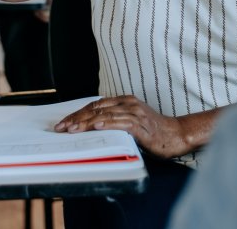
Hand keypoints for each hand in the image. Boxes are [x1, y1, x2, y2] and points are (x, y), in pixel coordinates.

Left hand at [55, 95, 189, 158]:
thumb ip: (114, 121)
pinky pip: (121, 123)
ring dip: (86, 123)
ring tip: (72, 129)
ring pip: (105, 116)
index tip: (64, 122)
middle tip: (61, 127)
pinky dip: (108, 124)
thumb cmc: (152, 131)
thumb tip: (90, 128)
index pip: (95, 105)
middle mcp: (128, 104)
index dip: (78, 113)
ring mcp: (135, 113)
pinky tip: (96, 126)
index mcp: (124, 101)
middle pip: (97, 109)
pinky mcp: (141, 125)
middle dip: (77, 118)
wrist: (175, 134)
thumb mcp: (130, 122)